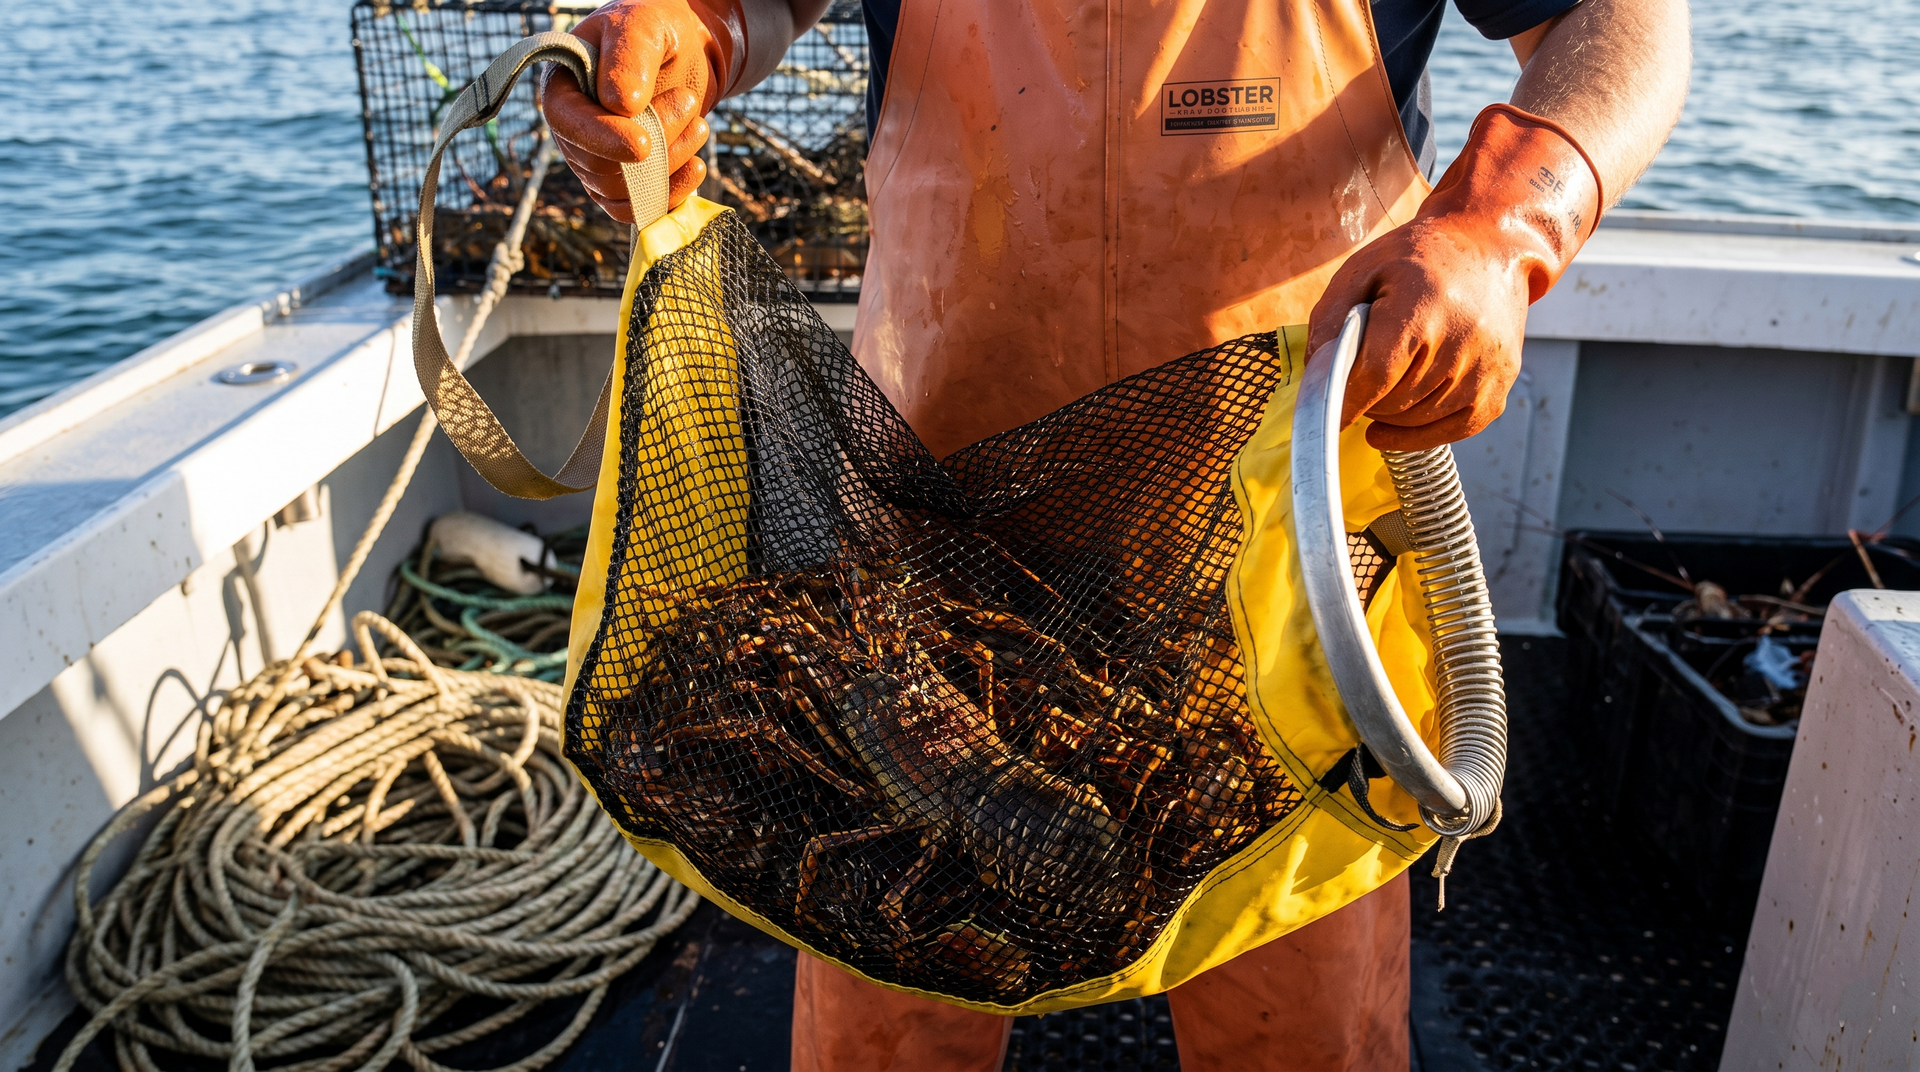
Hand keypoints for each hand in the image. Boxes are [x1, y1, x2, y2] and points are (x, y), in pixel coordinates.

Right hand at [542, 0, 744, 219]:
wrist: (682, 53)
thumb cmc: (656, 31)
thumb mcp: (644, 26)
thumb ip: (629, 56)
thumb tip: (621, 106)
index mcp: (563, 87)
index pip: (567, 123)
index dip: (601, 138)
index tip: (643, 145)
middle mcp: (573, 130)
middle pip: (599, 164)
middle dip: (654, 143)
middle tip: (688, 101)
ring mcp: (597, 160)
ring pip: (623, 190)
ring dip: (669, 164)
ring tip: (699, 125)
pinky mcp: (625, 182)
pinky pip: (639, 207)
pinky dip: (670, 194)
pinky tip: (696, 167)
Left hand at [1309, 105, 1602, 451]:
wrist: (1488, 246)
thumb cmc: (1417, 258)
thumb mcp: (1361, 270)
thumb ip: (1329, 320)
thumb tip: (1316, 375)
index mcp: (1421, 306)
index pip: (1376, 375)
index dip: (1347, 400)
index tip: (1327, 413)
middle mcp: (1461, 340)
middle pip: (1393, 401)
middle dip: (1366, 399)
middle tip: (1359, 378)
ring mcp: (1486, 367)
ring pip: (1418, 419)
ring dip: (1390, 414)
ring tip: (1382, 386)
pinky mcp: (1500, 386)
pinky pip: (1452, 431)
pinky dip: (1417, 435)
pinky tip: (1394, 424)